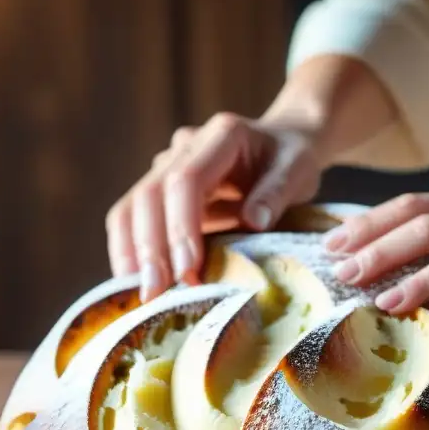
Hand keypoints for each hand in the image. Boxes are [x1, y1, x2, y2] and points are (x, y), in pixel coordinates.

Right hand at [106, 113, 323, 299]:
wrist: (281, 144)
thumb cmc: (292, 159)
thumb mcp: (298, 170)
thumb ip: (278, 191)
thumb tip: (254, 221)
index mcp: (221, 135)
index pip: (185, 179)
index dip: (181, 225)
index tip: (188, 268)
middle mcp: (184, 147)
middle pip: (149, 194)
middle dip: (149, 247)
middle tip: (155, 292)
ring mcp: (166, 168)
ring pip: (130, 208)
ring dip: (130, 253)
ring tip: (139, 294)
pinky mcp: (160, 194)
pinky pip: (132, 221)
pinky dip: (130, 253)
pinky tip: (135, 284)